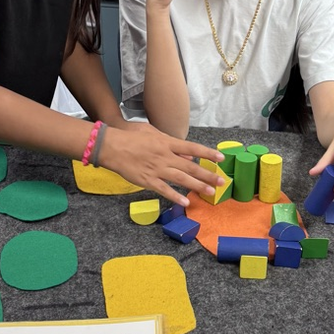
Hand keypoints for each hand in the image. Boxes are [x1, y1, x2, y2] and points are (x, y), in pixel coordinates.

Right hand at [99, 123, 223, 206]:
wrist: (111, 146)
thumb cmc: (130, 136)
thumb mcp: (152, 132)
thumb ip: (169, 141)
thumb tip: (184, 153)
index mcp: (167, 143)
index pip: (192, 148)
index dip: (208, 154)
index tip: (221, 158)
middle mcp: (165, 156)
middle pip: (191, 167)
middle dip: (208, 174)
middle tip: (221, 181)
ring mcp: (157, 169)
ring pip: (181, 179)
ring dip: (197, 186)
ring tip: (210, 192)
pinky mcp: (147, 180)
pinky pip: (164, 190)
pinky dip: (175, 196)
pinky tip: (186, 202)